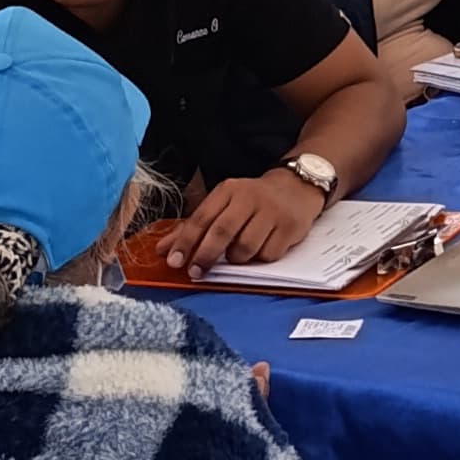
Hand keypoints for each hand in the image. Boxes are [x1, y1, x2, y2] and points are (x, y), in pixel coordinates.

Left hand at [159, 166, 318, 273]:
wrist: (297, 187)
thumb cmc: (252, 201)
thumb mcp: (223, 205)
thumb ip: (194, 227)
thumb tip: (163, 249)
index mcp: (229, 190)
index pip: (201, 218)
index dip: (185, 241)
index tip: (173, 261)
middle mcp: (250, 198)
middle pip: (222, 232)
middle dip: (205, 255)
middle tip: (196, 272)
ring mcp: (272, 213)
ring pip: (245, 248)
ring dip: (236, 258)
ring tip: (237, 254)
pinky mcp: (290, 227)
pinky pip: (268, 255)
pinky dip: (259, 258)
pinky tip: (260, 248)